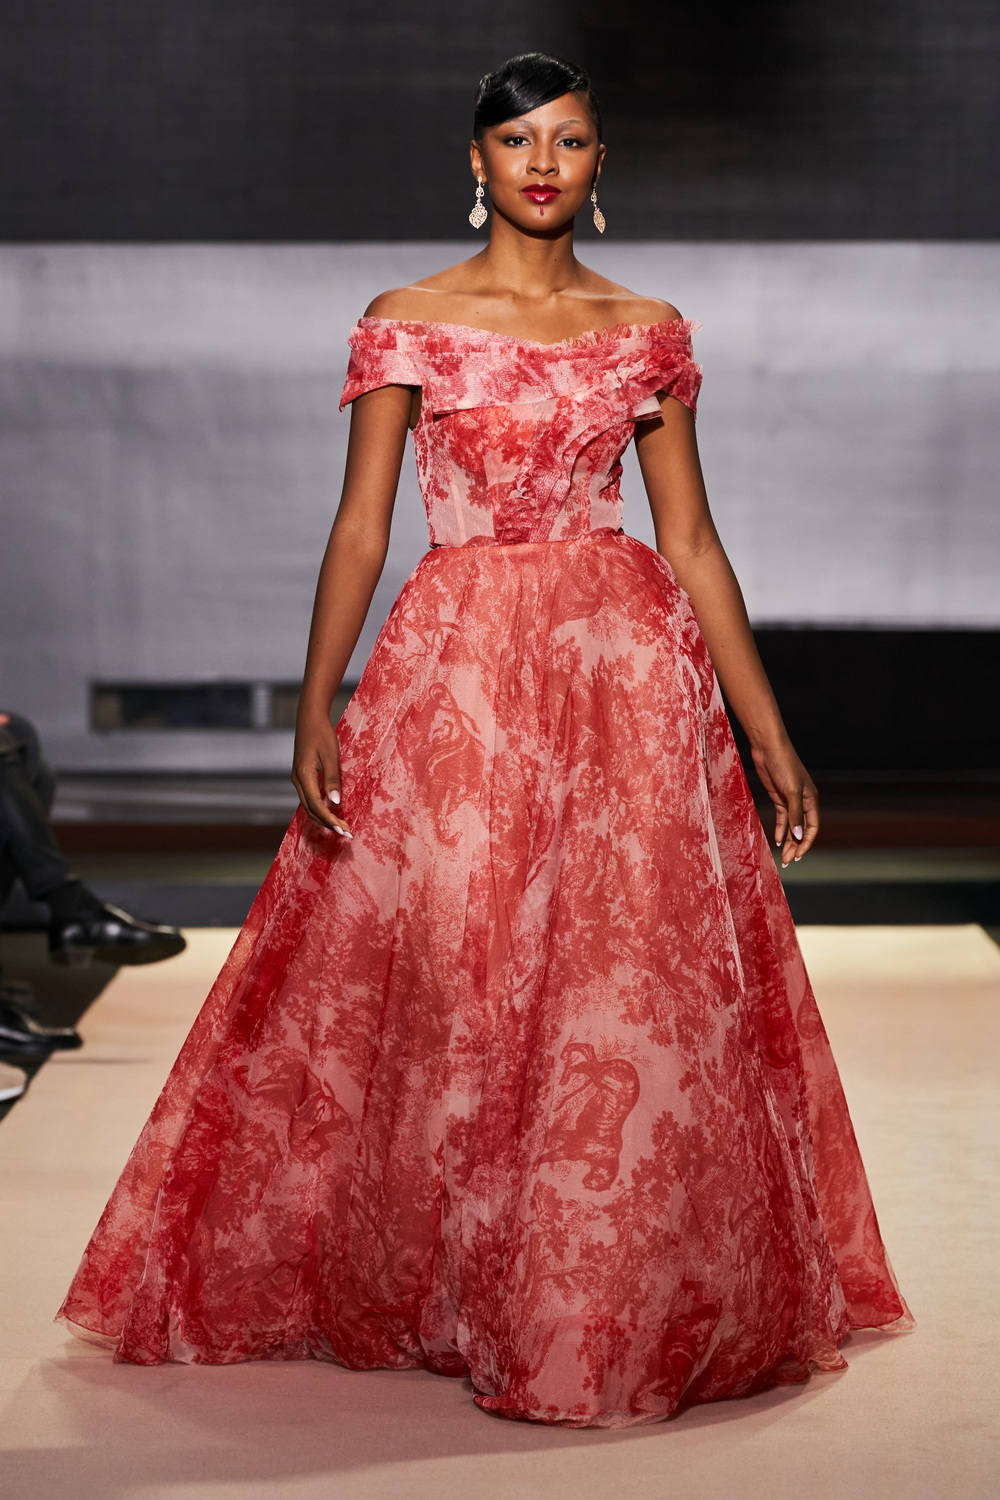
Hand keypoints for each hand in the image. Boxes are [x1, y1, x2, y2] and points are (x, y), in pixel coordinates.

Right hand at [291, 716, 352, 837]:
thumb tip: (335, 802)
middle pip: (311, 810)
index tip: (343, 829)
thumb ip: (332, 780)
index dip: (330, 819)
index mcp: (303, 776)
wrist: (309, 719)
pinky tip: (331, 812)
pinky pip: (309, 798)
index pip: (317, 805)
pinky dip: (320, 808)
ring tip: (340, 826)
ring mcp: (298, 779)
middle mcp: (297, 780)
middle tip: (345, 832)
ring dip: (324, 817)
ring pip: (309, 806)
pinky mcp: (301, 776)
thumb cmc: (322, 734)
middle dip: (328, 823)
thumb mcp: (331, 756)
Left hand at [750, 738, 818, 866]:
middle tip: (787, 862)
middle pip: (801, 830)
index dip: (806, 843)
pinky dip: (780, 829)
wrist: (769, 748)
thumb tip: (799, 836)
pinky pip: (782, 818)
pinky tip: (777, 840)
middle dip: (795, 846)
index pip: (812, 828)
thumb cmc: (784, 766)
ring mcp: (791, 801)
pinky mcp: (779, 798)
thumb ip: (795, 815)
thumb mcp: (791, 792)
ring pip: (791, 826)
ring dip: (788, 841)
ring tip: (782, 857)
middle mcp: (804, 803)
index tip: (797, 856)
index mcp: (812, 801)